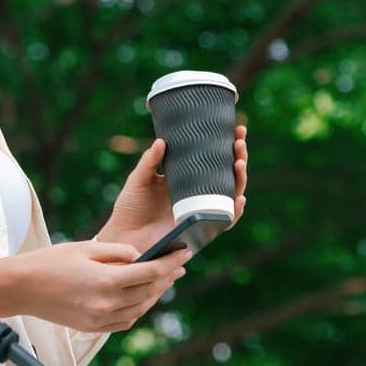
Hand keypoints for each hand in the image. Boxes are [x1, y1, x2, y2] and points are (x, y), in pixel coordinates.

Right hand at [0, 240, 191, 333]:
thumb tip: (140, 257)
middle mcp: (106, 304)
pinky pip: (124, 322)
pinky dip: (137, 311)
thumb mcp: (84, 247)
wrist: (20, 288)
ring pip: (140, 310)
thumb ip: (117, 252)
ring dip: (155, 295)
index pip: (151, 271)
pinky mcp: (92, 327)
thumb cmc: (49, 262)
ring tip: (162, 281)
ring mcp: (99, 319)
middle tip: (178, 265)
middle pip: (149, 291)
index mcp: (106, 280)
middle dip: (167, 277)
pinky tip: (140, 300)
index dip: (171, 262)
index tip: (185, 253)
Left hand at [96, 125, 249, 253]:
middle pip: (228, 175)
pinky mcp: (201, 230)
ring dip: (240, 180)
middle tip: (239, 141)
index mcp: (188, 179)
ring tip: (239, 163)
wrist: (124, 236)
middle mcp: (200, 195)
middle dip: (239, 157)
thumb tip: (160, 141)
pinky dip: (234, 212)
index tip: (237, 130)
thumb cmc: (130, 207)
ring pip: (231, 195)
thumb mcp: (139, 180)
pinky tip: (239, 199)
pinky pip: (224, 222)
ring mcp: (202, 212)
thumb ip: (149, 162)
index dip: (228, 146)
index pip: (214, 160)